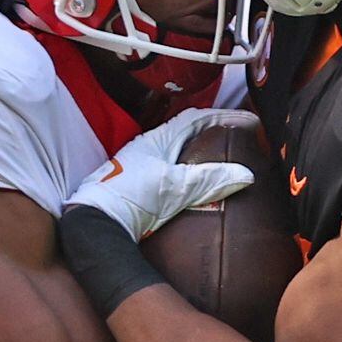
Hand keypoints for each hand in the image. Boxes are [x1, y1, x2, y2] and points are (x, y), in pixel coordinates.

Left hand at [65, 106, 259, 240]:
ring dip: (196, 154)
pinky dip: (184, 173)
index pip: (194, 117)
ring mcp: (138, 167)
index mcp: (156, 139)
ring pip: (174, 153)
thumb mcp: (176, 188)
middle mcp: (146, 148)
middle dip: (211, 134)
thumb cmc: (130, 199)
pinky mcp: (134, 186)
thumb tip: (246, 174)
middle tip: (235, 140)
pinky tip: (191, 186)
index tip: (244, 121)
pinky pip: (166, 171)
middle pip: (184, 134)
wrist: (96, 225)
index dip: (221, 116)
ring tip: (218, 163)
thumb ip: (210, 179)